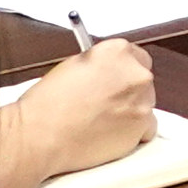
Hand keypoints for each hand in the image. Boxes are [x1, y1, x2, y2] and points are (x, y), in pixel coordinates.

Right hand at [0, 41, 154, 187]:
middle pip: (142, 80)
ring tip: (99, 121)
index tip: (117, 79)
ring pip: (144, 105)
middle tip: (104, 103)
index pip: (136, 56)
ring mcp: (142, 101)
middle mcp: (135, 73)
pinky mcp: (143, 128)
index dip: (124, 71)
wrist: (41, 135)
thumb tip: (108, 71)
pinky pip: (146, 129)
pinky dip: (131, 133)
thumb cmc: (47, 105)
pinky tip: (108, 134)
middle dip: (127, 91)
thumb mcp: (72, 66)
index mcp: (116, 52)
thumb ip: (99, 65)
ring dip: (129, 111)